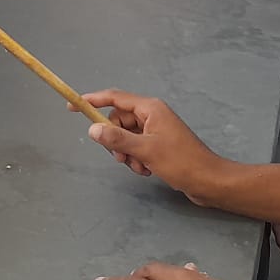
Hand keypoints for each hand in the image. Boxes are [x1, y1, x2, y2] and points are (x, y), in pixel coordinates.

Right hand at [81, 89, 223, 203]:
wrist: (208, 181)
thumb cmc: (180, 161)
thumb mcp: (145, 150)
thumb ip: (117, 139)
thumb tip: (92, 129)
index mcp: (150, 108)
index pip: (114, 98)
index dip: (92, 100)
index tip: (72, 106)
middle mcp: (151, 114)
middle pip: (118, 120)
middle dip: (116, 140)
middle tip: (122, 157)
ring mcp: (155, 129)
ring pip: (126, 136)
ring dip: (127, 153)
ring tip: (140, 166)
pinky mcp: (158, 144)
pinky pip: (136, 146)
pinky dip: (136, 158)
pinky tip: (147, 170)